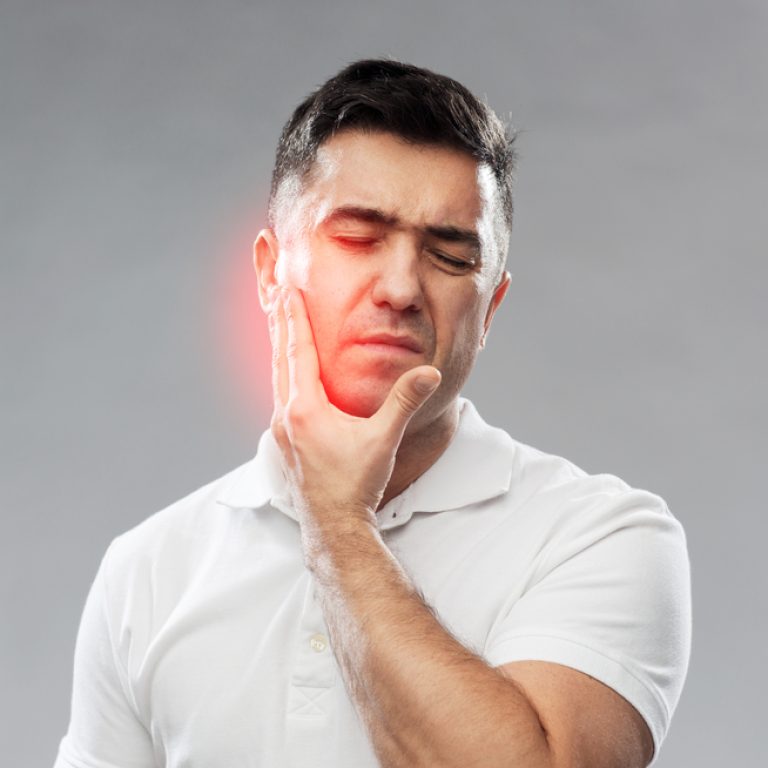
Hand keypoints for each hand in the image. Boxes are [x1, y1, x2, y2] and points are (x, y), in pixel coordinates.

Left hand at [267, 287, 440, 530]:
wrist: (333, 527)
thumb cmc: (355, 485)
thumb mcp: (384, 440)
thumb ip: (405, 402)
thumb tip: (430, 373)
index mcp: (305, 410)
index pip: (298, 351)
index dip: (294, 318)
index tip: (287, 290)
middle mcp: (286, 417)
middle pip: (280, 359)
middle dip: (279, 324)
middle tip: (276, 293)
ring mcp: (280, 431)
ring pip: (277, 378)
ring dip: (279, 349)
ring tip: (279, 325)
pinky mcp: (283, 443)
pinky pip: (280, 396)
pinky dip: (283, 374)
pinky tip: (290, 375)